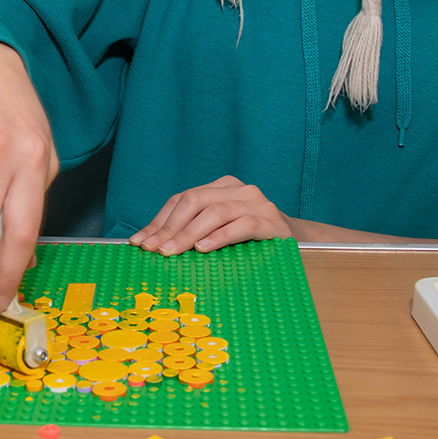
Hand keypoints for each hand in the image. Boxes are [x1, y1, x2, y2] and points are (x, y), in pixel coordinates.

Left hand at [130, 175, 291, 254]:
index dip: (158, 221)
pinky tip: (203, 248)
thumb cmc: (249, 240)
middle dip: (170, 227)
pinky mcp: (272, 222)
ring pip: (216, 212)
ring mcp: (258, 203)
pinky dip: (220, 236)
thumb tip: (151, 243)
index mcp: (221, 186)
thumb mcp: (217, 229)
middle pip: (195, 201)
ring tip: (172, 251)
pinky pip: (242, 225)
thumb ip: (190, 229)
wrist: (297, 242)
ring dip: (189, 233)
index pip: (181, 199)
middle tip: (154, 250)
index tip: (140, 242)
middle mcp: (239, 189)